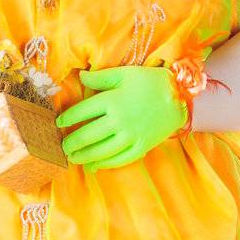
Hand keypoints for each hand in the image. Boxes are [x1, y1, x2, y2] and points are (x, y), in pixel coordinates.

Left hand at [56, 66, 187, 170]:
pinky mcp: (141, 147)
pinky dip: (104, 164)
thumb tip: (80, 77)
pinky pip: (119, 159)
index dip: (67, 118)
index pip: (81, 112)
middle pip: (87, 135)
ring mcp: (130, 136)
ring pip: (100, 150)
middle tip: (62, 146)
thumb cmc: (151, 82)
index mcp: (112, 100)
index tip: (58, 123)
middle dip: (71, 142)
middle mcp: (118, 120)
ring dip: (83, 156)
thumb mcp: (125, 74)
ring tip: (72, 158)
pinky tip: (94, 166)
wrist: (180, 97)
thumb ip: (101, 77)